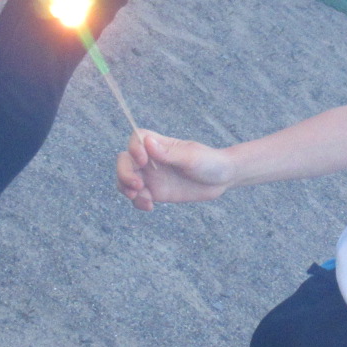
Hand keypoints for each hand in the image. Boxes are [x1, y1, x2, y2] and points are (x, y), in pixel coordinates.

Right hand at [116, 130, 236, 209]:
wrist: (222, 179)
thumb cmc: (209, 162)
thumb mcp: (192, 157)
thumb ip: (170, 153)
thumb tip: (148, 142)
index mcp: (159, 144)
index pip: (136, 139)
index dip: (133, 148)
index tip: (143, 160)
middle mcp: (151, 159)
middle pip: (125, 160)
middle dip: (124, 173)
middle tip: (136, 185)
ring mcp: (152, 176)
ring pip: (126, 180)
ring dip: (125, 188)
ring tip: (138, 197)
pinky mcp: (155, 192)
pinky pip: (138, 197)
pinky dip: (137, 202)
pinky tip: (150, 206)